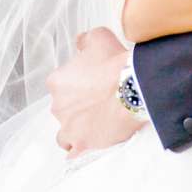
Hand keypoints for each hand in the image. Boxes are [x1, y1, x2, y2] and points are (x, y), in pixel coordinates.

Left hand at [47, 27, 138, 156]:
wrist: (134, 88)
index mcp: (57, 82)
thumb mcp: (99, 38)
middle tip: (99, 105)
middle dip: (77, 109)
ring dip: (74, 132)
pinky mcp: (83, 144)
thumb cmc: (115, 63)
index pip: (61, 87)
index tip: (93, 86)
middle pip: (63, 110)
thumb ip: (84, 40)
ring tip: (93, 129)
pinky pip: (73, 153)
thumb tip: (79, 42)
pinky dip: (78, 151)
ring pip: (64, 135)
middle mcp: (58, 106)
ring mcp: (69, 128)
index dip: (77, 87)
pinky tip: (88, 148)